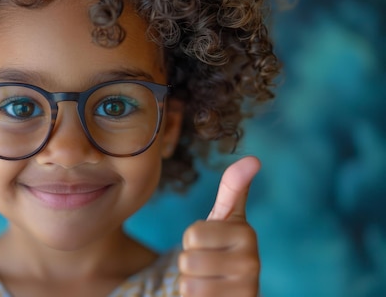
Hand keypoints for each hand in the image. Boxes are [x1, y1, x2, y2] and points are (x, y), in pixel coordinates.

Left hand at [178, 156, 260, 296]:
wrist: (232, 290)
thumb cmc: (223, 249)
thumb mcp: (225, 219)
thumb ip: (233, 189)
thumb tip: (254, 159)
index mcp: (247, 234)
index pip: (192, 234)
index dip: (193, 239)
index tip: (211, 243)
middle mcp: (252, 263)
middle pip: (188, 259)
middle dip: (191, 262)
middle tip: (208, 264)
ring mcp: (245, 289)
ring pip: (189, 283)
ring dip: (192, 282)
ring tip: (210, 280)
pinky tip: (212, 295)